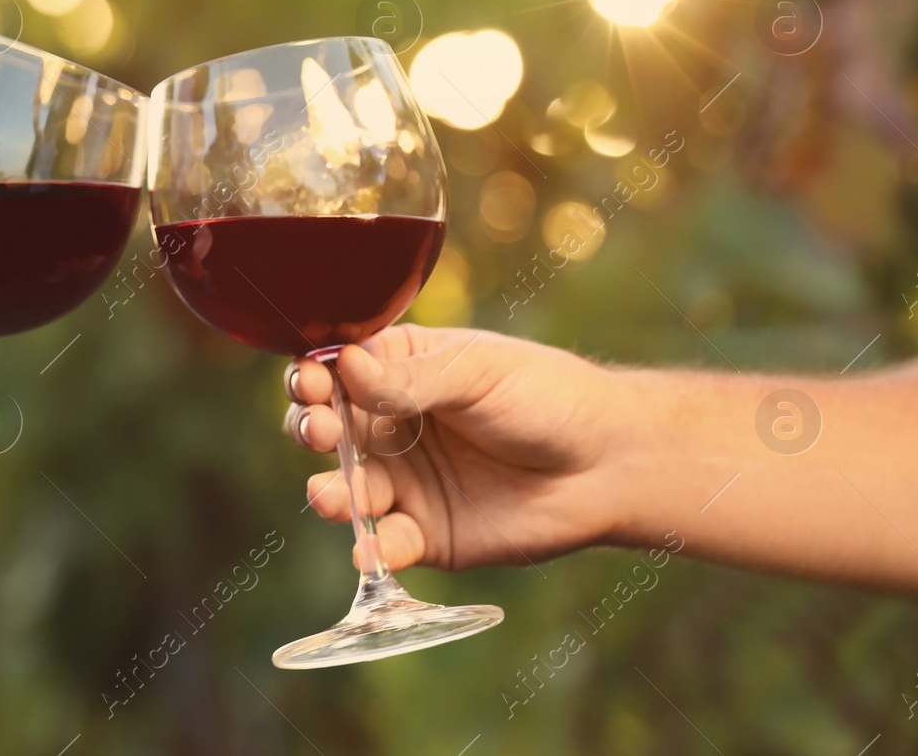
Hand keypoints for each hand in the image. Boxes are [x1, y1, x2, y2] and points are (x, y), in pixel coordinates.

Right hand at [284, 324, 632, 572]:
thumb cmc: (545, 397)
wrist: (607, 463)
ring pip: (345, 490)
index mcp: (398, 369)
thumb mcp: (476, 373)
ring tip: (332, 497)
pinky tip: (372, 550)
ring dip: (330, 494)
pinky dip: (373, 550)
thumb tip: (344, 367)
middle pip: (326, 428)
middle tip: (323, 434)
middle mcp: (389, 425)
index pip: (336, 369)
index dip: (314, 375)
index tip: (312, 383)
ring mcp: (404, 481)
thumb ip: (409, 379)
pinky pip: (386, 545)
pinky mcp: (425, 534)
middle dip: (310, 430)